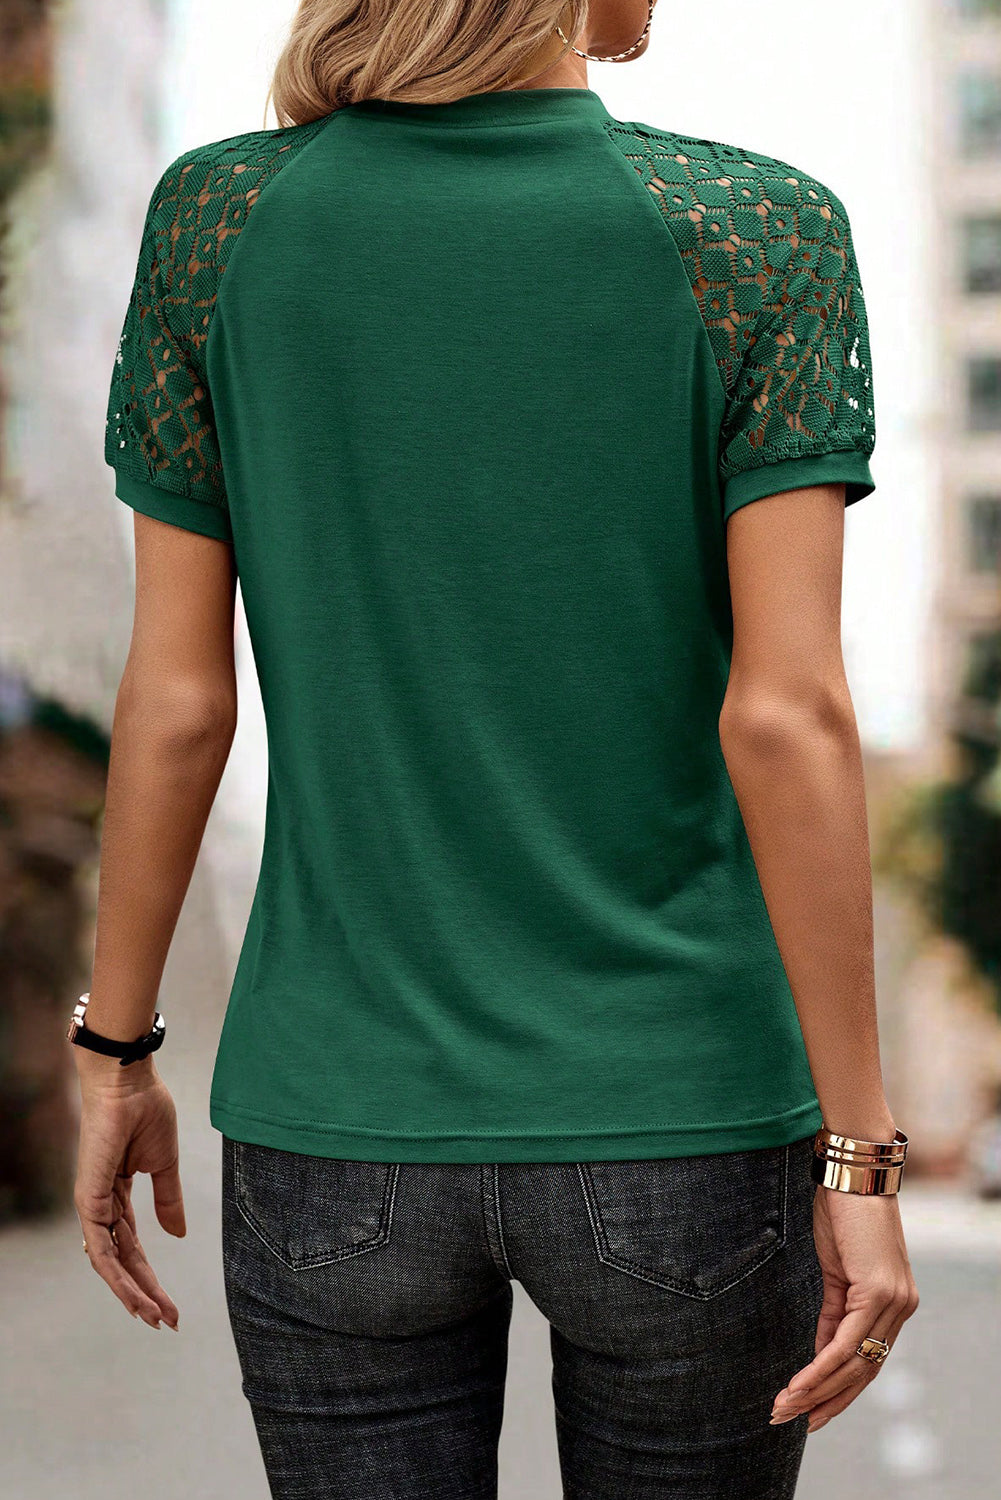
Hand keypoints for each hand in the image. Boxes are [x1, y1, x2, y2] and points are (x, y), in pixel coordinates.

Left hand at [73, 1054, 185, 1329]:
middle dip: (144, 1294)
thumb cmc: (146, 1110)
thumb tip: (178, 1236)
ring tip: (155, 1317)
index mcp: (117, 1195)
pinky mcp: (88, 1201)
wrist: (128, 1082)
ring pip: (110, 1264)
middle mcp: (101, 1205)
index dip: (150, 1277)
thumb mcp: (165, 1164)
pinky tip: (134, 1296)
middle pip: (123, 1261)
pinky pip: (102, 1249)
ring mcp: (92, 1205)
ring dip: (132, 1293)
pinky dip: (117, 1275)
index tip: (171, 1305)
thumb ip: (169, 1201)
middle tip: (167, 1321)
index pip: (134, 1247)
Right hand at [770, 1185, 918, 1432]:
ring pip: (855, 1365)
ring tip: (784, 1408)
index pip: (868, 1360)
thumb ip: (834, 1311)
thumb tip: (821, 1352)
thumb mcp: (836, 1269)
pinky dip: (820, 1367)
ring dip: (816, 1390)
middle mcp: (902, 1307)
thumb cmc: (842, 1211)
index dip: (839, 1390)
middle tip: (791, 1421)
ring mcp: (895, 1301)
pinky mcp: (878, 1292)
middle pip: (865, 1372)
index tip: (810, 1411)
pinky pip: (846, 1343)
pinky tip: (799, 1384)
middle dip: (826, 1402)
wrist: (853, 1171)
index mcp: (895, 1303)